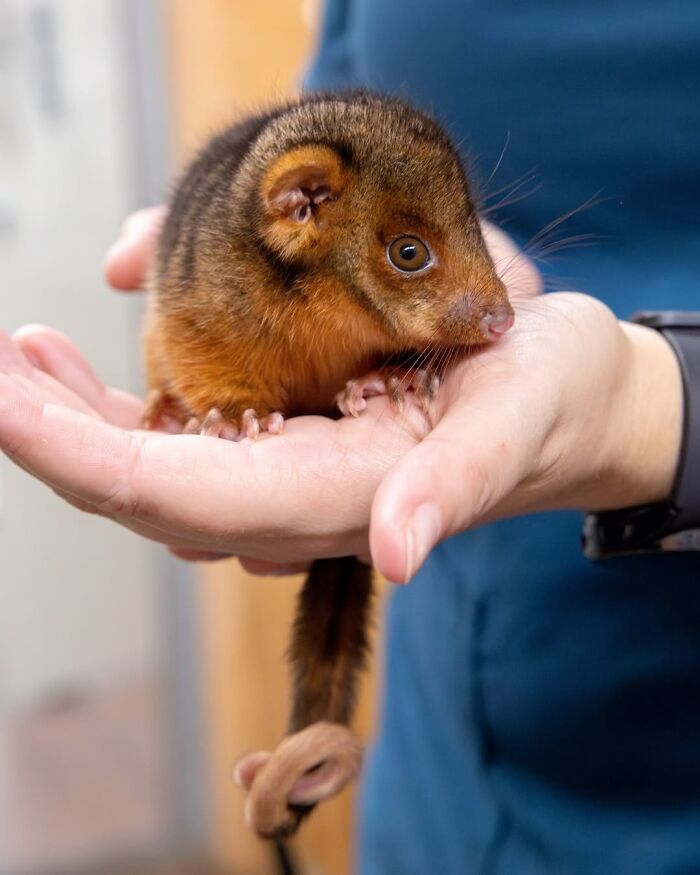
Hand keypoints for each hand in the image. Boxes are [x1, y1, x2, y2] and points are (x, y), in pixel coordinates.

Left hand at [0, 215, 680, 581]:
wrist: (567, 400)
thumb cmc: (550, 398)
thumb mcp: (518, 419)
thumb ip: (458, 486)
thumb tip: (399, 552)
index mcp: (343, 499)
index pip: (180, 499)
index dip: (81, 457)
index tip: (2, 399)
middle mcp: (300, 501)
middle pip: (146, 492)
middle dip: (54, 436)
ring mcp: (291, 479)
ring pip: (159, 473)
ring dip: (77, 421)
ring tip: (22, 356)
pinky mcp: (296, 448)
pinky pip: (193, 445)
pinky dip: (131, 409)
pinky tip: (100, 358)